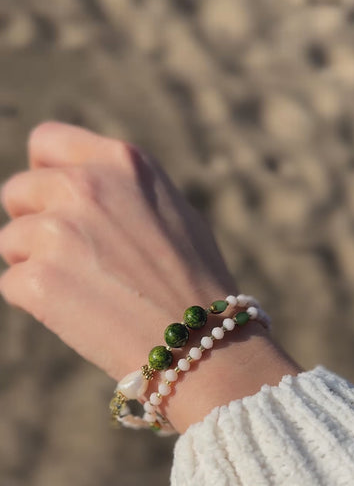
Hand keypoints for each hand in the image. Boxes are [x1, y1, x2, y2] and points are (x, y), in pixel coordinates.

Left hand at [0, 122, 300, 431]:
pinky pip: (13, 285)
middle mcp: (85, 186)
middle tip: (69, 261)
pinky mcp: (39, 279)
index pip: (47, 141)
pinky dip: (36, 304)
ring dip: (35, 266)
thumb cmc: (196, 284)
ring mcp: (58, 231)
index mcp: (121, 163)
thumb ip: (123, 191)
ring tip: (85, 294)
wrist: (202, 344)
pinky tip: (79, 317)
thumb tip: (80, 190)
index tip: (50, 202)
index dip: (43, 173)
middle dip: (33, 225)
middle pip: (18, 192)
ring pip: (11, 242)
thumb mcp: (173, 211)